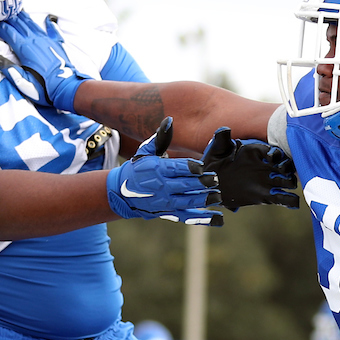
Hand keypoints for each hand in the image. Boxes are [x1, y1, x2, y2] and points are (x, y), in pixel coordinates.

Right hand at [0, 11, 89, 111]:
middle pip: (19, 23)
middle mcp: (35, 40)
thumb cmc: (45, 88)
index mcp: (25, 48)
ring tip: (16, 10)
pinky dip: (49, 23)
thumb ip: (8, 68)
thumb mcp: (22, 82)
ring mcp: (47, 41)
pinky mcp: (57, 44)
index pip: (7, 31)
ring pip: (32, 24)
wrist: (67, 89)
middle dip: (7, 17)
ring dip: (23, 16)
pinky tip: (48, 19)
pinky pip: (52, 30)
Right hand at [106, 118, 221, 224]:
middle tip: (215, 179)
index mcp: (157, 170)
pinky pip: (188, 217)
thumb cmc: (138, 168)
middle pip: (184, 185)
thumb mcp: (146, 151)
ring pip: (188, 202)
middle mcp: (161, 187)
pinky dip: (203, 219)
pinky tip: (218, 218)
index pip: (176, 168)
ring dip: (204, 200)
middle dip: (201, 183)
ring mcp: (165, 202)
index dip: (190, 167)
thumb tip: (169, 120)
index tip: (202, 166)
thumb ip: (160, 137)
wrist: (122, 193)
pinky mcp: (169, 214)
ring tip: (218, 196)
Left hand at [200, 128, 299, 210]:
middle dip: (288, 167)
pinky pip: (281, 199)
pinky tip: (294, 203)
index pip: (273, 152)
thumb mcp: (216, 149)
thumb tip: (224, 129)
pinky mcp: (265, 196)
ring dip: (291, 181)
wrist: (209, 183)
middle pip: (285, 166)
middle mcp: (264, 167)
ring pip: (287, 180)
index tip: (271, 157)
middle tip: (284, 171)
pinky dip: (290, 201)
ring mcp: (266, 182)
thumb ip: (221, 139)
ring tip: (290, 184)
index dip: (276, 154)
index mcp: (256, 153)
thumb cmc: (214, 163)